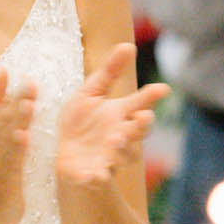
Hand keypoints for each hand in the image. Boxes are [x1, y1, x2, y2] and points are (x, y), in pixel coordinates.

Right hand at [0, 69, 37, 223]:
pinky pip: (12, 162)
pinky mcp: (6, 179)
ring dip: (17, 119)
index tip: (4, 71)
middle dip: (15, 99)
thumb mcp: (0, 155)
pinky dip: (17, 148)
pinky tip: (23, 135)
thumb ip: (5, 134)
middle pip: (3, 119)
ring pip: (6, 137)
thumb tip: (15, 118)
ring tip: (28, 102)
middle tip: (29, 81)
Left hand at [53, 43, 168, 185]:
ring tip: (115, 141)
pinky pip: (98, 179)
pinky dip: (97, 178)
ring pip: (122, 156)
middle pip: (137, 132)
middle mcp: (120, 137)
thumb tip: (128, 45)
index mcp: (121, 115)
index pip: (141, 104)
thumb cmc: (80, 120)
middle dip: (140, 126)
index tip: (163, 88)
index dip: (151, 96)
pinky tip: (94, 176)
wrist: (60, 151)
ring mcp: (109, 157)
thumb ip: (109, 72)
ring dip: (120, 150)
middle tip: (141, 118)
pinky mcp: (92, 175)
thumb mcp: (90, 92)